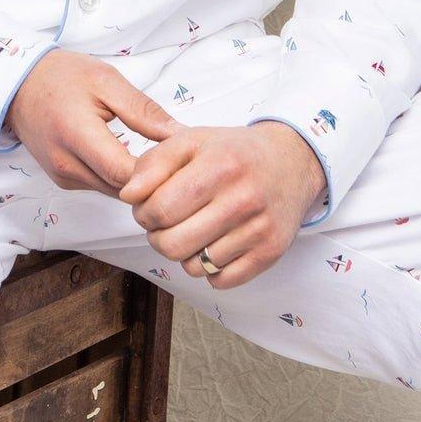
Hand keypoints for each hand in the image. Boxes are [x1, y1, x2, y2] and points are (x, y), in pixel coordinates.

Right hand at [7, 49, 184, 198]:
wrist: (20, 85)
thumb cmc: (64, 76)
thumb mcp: (107, 81)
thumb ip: (143, 111)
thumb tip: (179, 134)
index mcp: (77, 136)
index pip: (124, 173)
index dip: (156, 171)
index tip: (178, 157)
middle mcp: (66, 165)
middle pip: (121, 189)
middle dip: (151, 178)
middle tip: (176, 158)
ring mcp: (63, 177)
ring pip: (113, 192)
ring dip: (136, 180)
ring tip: (157, 157)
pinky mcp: (63, 180)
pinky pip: (100, 186)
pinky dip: (119, 177)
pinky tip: (131, 158)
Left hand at [116, 120, 327, 289]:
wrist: (292, 161)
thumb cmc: (234, 151)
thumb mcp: (192, 140)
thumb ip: (154, 162)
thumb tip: (128, 195)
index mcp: (220, 165)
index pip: (160, 209)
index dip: (144, 213)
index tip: (149, 206)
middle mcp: (243, 198)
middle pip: (173, 245)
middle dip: (158, 237)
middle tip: (166, 223)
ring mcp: (260, 229)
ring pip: (195, 267)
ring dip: (184, 254)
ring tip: (193, 230)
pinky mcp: (271, 252)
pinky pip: (221, 281)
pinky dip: (210, 269)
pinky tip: (215, 243)